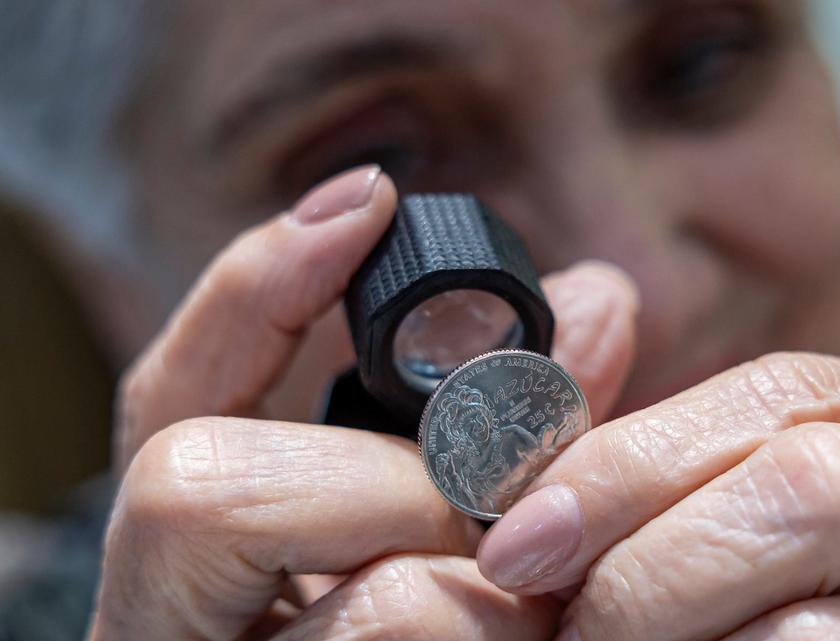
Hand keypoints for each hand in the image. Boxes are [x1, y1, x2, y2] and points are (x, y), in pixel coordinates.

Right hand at [89, 166, 639, 639]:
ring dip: (482, 601)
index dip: (253, 293)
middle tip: (511, 531)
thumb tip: (596, 298)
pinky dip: (505, 636)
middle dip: (400, 490)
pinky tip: (550, 630)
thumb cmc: (475, 629)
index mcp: (202, 569)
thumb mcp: (464, 522)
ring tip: (548, 618)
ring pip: (363, 611)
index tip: (364, 201)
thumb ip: (514, 422)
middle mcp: (181, 634)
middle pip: (209, 489)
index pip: (171, 404)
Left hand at [477, 352, 839, 639]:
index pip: (779, 392)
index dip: (632, 461)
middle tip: (573, 625)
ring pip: (827, 620)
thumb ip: (675, 450)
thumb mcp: (762, 507)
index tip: (523, 536)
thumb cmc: (831, 606)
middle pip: (807, 483)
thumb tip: (580, 340)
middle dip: (652, 565)